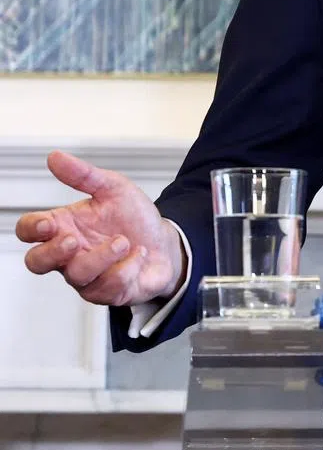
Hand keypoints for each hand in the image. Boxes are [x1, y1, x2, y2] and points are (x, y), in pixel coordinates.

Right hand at [16, 151, 186, 306]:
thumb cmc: (133, 218)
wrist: (165, 242)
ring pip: (77, 275)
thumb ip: (84, 175)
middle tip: (75, 240)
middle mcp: (70, 254)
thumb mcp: (114, 188)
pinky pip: (109, 286)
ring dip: (103, 256)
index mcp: (66, 226)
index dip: (32, 228)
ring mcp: (86, 277)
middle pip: (36, 262)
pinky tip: (139, 255)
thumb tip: (55, 157)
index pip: (30, 230)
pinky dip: (128, 267)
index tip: (49, 222)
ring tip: (124, 241)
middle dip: (52, 252)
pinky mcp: (107, 292)